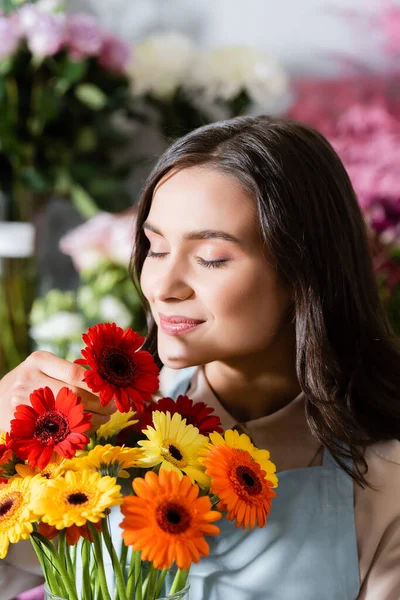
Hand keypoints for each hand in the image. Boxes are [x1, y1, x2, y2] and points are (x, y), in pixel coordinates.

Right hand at [0, 350, 115, 432]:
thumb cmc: (29, 381)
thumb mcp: (43, 367)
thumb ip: (68, 372)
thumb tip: (106, 384)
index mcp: (39, 360)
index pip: (76, 374)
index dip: (99, 386)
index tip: (113, 391)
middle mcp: (29, 379)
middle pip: (73, 395)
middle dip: (99, 403)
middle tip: (113, 408)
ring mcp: (22, 402)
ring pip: (66, 415)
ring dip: (91, 419)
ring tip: (104, 418)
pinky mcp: (20, 423)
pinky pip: (54, 431)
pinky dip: (74, 432)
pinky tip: (85, 430)